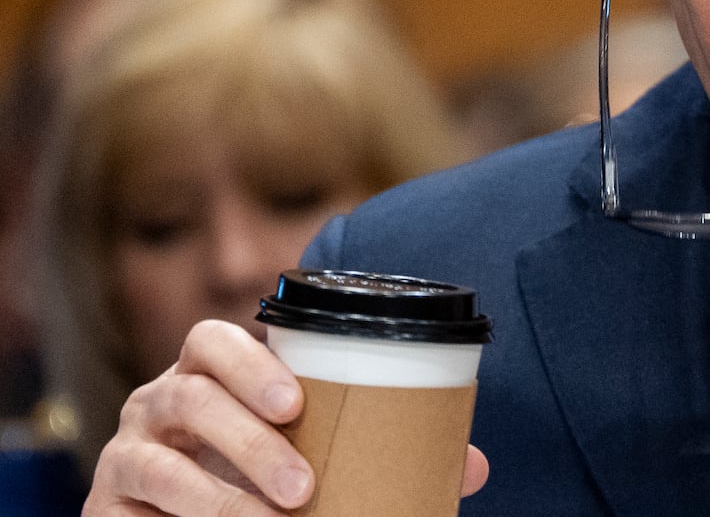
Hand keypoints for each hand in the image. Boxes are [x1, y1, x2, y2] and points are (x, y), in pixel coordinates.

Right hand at [84, 319, 490, 514]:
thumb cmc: (267, 473)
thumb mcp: (317, 451)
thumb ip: (383, 447)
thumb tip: (475, 466)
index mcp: (211, 373)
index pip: (211, 340)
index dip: (249, 362)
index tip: (296, 401)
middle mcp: (159, 402)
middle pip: (190, 398)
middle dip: (248, 442)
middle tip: (303, 486)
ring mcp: (127, 453)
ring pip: (159, 463)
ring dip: (219, 497)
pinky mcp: (104, 506)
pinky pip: (131, 511)